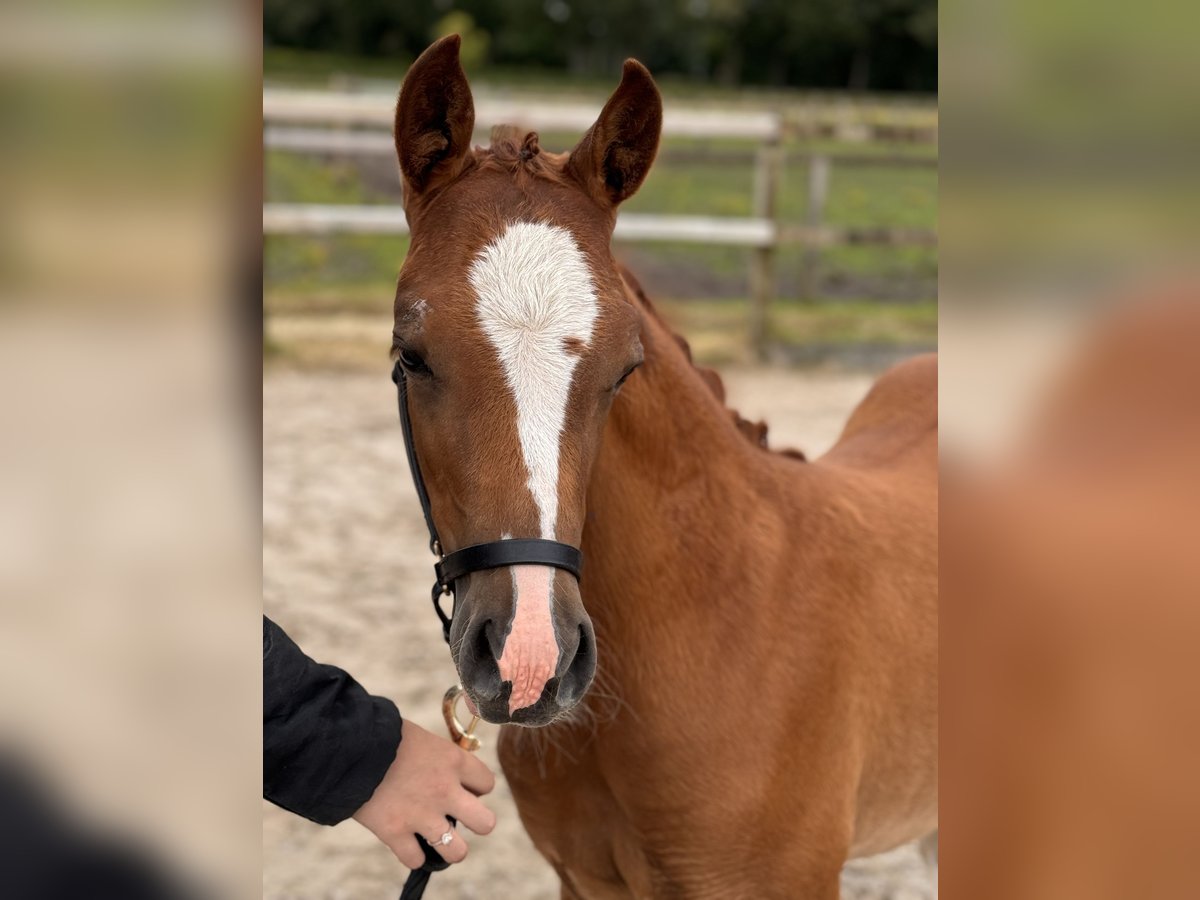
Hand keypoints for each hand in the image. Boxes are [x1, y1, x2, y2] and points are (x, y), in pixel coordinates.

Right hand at [352, 718, 495, 867]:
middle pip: (486, 823)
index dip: (476, 788)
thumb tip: (445, 767)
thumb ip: (438, 756)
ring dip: (450, 847)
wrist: (348, 745)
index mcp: (453, 760)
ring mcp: (421, 815)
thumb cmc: (383, 734)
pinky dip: (412, 855)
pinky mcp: (395, 832)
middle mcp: (445, 791)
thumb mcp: (421, 737)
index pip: (487, 783)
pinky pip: (416, 860)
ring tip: (438, 839)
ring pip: (458, 851)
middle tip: (458, 817)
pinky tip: (406, 842)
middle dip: (476, 823)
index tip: (461, 787)